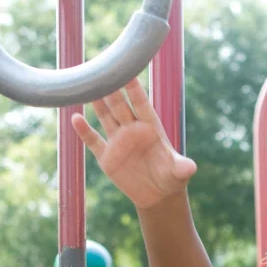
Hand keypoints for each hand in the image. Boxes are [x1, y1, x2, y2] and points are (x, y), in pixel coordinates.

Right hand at [71, 78, 196, 208]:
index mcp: (151, 128)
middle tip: (102, 71)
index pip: (142, 104)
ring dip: (97, 104)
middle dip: (112, 90)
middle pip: (121, 107)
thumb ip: (183, 167)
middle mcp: (133, 130)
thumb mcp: (179, 173)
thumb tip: (191, 168)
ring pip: (106, 117)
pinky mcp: (108, 157)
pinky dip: (84, 131)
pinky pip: (93, 141)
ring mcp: (119, 142)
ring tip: (87, 86)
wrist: (158, 195)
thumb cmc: (172, 178)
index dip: (135, 90)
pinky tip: (75, 118)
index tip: (128, 72)